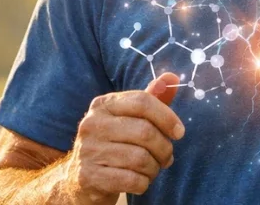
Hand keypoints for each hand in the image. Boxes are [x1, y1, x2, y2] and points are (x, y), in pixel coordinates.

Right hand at [64, 73, 184, 201]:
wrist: (80, 180)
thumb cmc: (113, 144)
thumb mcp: (129, 119)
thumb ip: (151, 99)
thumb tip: (171, 77)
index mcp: (103, 105)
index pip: (142, 101)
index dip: (167, 117)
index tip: (179, 132)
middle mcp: (92, 124)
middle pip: (145, 131)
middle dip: (164, 148)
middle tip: (166, 157)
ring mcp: (88, 150)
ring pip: (140, 159)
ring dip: (154, 168)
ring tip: (152, 169)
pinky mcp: (89, 176)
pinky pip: (131, 180)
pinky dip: (143, 183)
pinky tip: (140, 181)